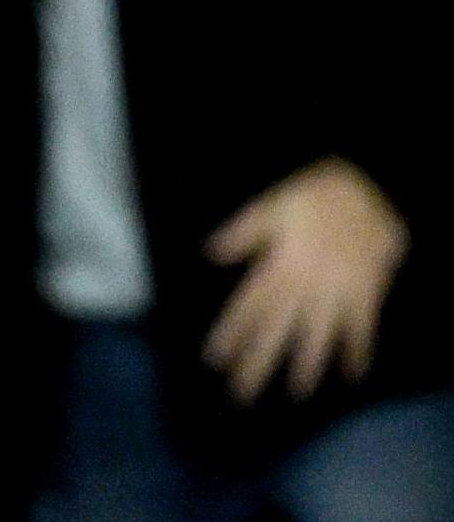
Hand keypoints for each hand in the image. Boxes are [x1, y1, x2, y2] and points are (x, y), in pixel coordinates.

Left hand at [204, 158, 407, 404]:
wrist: (371, 188)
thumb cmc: (316, 195)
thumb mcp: (273, 206)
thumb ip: (243, 232)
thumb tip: (210, 253)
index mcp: (279, 264)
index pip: (249, 306)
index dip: (231, 333)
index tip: (215, 359)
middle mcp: (306, 284)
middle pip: (277, 328)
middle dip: (258, 361)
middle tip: (242, 392)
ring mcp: (338, 291)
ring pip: (319, 334)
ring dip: (307, 364)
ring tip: (295, 393)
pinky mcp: (367, 292)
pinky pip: (362, 328)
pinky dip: (359, 351)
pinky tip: (353, 375)